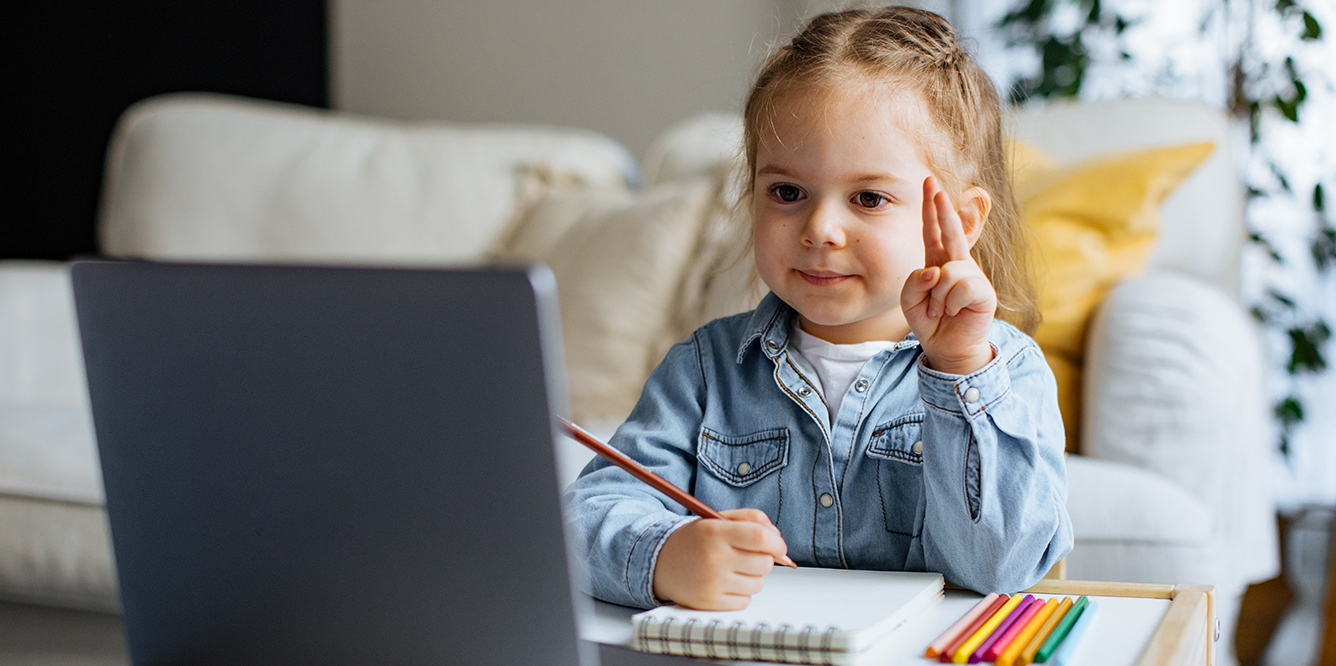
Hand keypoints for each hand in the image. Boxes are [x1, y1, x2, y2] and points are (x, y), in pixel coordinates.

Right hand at [651, 509, 789, 609]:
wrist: (660, 562)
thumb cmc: (695, 540)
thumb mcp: (717, 520)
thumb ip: (750, 519)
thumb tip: (777, 537)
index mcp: (716, 532)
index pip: (760, 537)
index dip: (777, 543)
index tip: (778, 546)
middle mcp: (714, 558)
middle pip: (764, 563)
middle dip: (764, 559)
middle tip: (748, 555)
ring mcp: (711, 583)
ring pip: (757, 584)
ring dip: (752, 577)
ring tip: (732, 569)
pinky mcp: (709, 603)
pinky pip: (744, 601)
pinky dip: (740, 593)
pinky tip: (724, 583)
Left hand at [900, 177, 995, 374]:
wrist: (947, 347)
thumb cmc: (930, 320)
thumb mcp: (910, 300)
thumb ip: (914, 281)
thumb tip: (936, 271)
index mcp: (939, 262)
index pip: (934, 231)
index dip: (932, 209)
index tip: (931, 184)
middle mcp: (957, 264)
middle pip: (952, 231)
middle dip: (943, 208)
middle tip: (936, 186)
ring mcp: (973, 276)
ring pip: (947, 273)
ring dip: (938, 297)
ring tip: (942, 310)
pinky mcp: (984, 292)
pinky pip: (960, 288)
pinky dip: (950, 304)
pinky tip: (955, 312)